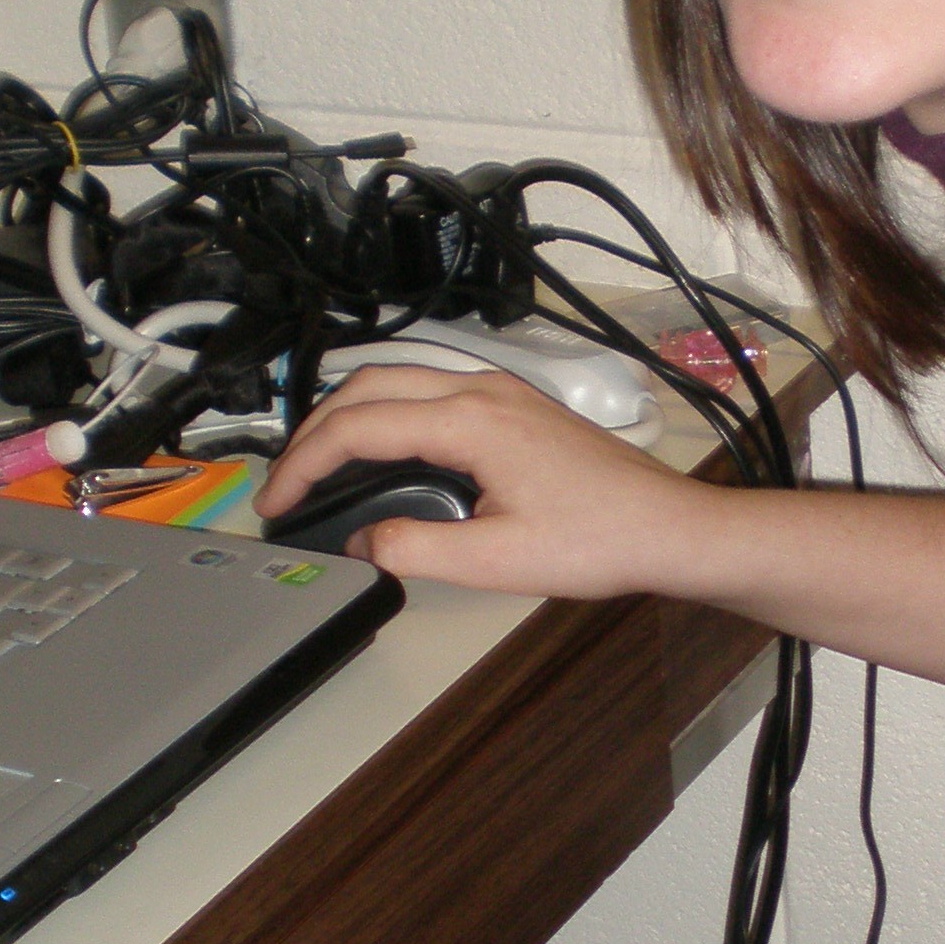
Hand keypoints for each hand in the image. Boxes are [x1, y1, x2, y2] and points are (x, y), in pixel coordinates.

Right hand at [255, 363, 709, 598]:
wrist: (668, 528)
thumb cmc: (600, 541)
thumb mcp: (496, 562)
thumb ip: (414, 550)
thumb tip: (361, 542)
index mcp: (470, 420)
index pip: (358, 427)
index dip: (304, 464)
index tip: (276, 502)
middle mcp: (481, 391)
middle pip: (368, 387)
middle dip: (313, 431)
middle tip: (285, 482)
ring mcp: (501, 393)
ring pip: (398, 381)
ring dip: (349, 416)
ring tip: (318, 466)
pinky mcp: (515, 407)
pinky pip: (430, 392)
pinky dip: (387, 415)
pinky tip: (379, 454)